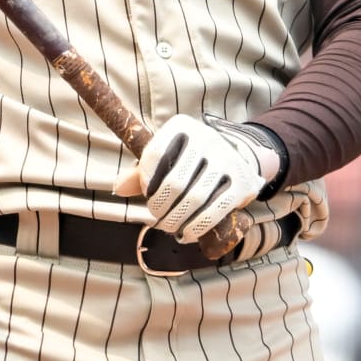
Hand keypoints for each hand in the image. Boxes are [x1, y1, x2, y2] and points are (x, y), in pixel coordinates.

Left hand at [114, 113, 271, 242]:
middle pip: (175, 181)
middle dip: (160, 205)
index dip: (145, 180)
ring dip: (177, 219)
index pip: (155, 153)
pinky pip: (216, 210)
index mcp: (182, 126)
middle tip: (156, 216)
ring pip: (195, 198)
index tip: (146, 195)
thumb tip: (118, 188)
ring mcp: (227, 160)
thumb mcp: (168, 155)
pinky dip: (197, 227)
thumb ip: (141, 170)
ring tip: (169, 227)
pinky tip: (187, 234)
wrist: (238, 156)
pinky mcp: (241, 182)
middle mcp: (207, 138)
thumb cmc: (191, 159)